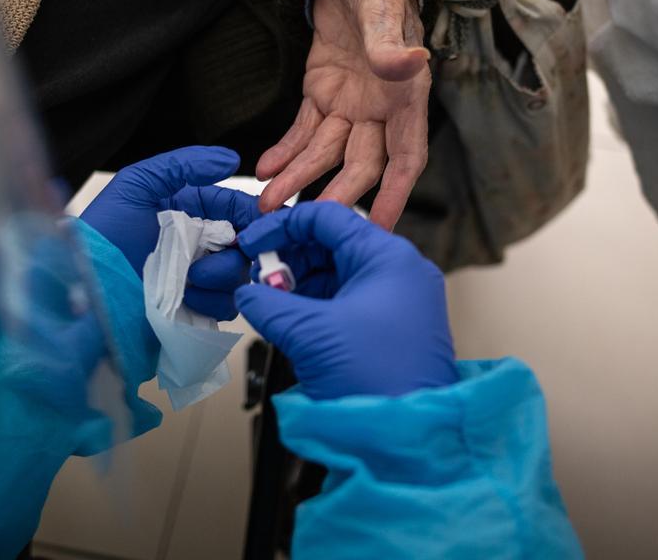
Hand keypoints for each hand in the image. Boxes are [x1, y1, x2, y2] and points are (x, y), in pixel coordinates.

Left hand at [79, 146, 261, 319]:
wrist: (82, 291)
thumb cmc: (101, 236)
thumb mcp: (135, 186)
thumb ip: (182, 165)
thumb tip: (230, 159)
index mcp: (187, 211)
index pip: (234, 206)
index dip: (251, 212)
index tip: (260, 220)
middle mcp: (196, 243)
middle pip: (245, 242)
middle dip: (240, 247)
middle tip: (220, 253)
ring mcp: (196, 278)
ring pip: (238, 274)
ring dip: (221, 275)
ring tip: (189, 278)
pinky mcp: (194, 309)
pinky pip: (224, 305)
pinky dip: (211, 302)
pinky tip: (186, 298)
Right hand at [235, 202, 456, 399]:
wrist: (409, 439)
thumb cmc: (376, 381)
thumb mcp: (309, 334)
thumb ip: (268, 305)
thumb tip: (247, 292)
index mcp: (388, 258)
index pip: (328, 218)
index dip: (283, 226)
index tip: (253, 243)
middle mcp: (400, 272)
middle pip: (334, 244)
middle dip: (291, 258)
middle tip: (258, 278)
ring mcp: (400, 301)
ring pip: (340, 274)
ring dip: (301, 284)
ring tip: (272, 303)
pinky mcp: (395, 328)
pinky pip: (349, 301)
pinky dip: (318, 305)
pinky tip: (292, 321)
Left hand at [257, 0, 430, 228]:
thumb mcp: (385, 10)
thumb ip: (390, 43)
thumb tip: (407, 64)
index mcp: (406, 96)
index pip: (406, 157)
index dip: (395, 194)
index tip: (380, 228)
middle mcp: (381, 109)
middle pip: (361, 164)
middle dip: (335, 195)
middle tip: (309, 223)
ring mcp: (350, 104)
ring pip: (325, 153)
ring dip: (298, 178)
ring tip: (268, 202)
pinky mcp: (322, 92)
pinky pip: (303, 129)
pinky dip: (285, 150)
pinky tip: (265, 169)